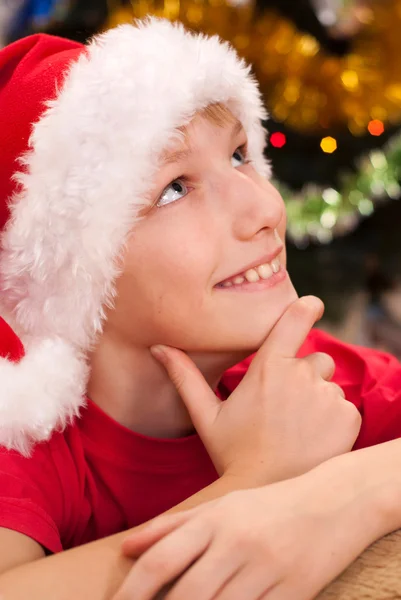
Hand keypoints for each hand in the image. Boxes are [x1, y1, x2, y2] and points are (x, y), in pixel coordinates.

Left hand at [114, 461, 380, 599]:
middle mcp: (238, 543)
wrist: (334, 501)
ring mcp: (268, 569)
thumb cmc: (270, 504)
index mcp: (216, 519)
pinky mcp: (295, 592)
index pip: (161, 560)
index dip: (131, 592)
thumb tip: (126, 547)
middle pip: (187, 594)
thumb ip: (172, 525)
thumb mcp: (221, 505)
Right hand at [151, 296, 360, 484]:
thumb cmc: (234, 454)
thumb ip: (185, 376)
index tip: (311, 305)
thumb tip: (158, 347)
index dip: (306, 307)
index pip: (295, 318)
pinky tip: (313, 440)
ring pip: (330, 385)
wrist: (266, 495)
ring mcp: (327, 397)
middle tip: (283, 408)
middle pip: (315, 360)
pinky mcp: (348, 418)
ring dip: (318, 400)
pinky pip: (345, 407)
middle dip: (304, 376)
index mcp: (268, 368)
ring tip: (296, 429)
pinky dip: (334, 420)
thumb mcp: (207, 415)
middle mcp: (301, 376)